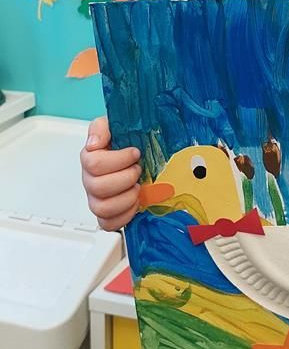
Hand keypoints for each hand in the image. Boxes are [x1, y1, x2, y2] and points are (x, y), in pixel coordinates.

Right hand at [80, 116, 141, 230]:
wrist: (136, 158)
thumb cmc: (125, 143)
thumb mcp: (113, 125)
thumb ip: (100, 128)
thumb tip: (94, 143)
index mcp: (90, 158)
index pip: (93, 163)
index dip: (119, 159)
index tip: (135, 153)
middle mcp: (90, 181)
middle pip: (98, 187)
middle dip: (125, 177)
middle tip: (138, 169)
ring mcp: (97, 199)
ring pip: (102, 208)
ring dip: (126, 197)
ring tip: (137, 187)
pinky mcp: (107, 215)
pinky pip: (108, 224)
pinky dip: (125, 215)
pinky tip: (135, 202)